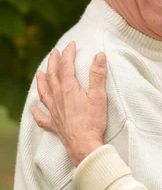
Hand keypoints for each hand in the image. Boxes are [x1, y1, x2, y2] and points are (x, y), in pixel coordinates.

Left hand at [32, 41, 107, 166]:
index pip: (66, 67)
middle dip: (53, 62)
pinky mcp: (54, 125)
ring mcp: (54, 112)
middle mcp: (58, 98)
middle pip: (52, 76)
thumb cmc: (93, 121)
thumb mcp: (99, 95)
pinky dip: (37, 112)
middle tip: (54, 52)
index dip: (68, 54)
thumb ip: (98, 75)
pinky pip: (42, 118)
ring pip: (44, 93)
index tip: (71, 44)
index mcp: (69, 89)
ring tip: (39, 73)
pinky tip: (34, 109)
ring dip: (41, 81)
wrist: (84, 145)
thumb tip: (99, 55)